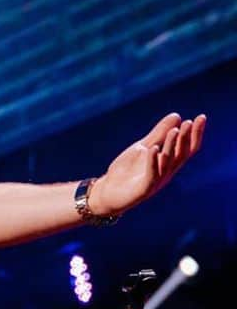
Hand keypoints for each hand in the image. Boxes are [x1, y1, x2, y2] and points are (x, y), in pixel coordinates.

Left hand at [90, 112, 205, 217]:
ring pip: (167, 163)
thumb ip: (159, 134)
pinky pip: (151, 175)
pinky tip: (153, 148)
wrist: (106, 193)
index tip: (201, 117)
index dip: (195, 134)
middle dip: (186, 138)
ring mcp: (156, 181)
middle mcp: (166, 172)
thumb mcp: (143, 148)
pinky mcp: (144, 189)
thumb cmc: (126, 171)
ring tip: (175, 130)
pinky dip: (152, 161)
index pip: (187, 148)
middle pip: (181, 154)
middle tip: (189, 122)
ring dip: (171, 146)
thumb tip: (177, 116)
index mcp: (168, 163)